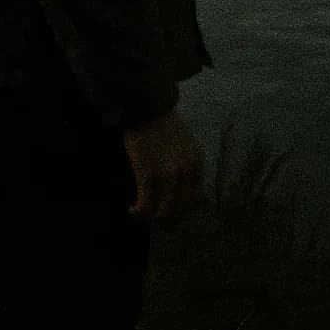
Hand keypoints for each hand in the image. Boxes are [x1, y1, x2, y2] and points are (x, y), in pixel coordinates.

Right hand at [123, 108, 204, 224]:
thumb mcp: (184, 141)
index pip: (195, 196)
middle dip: (169, 218)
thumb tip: (178, 180)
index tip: (172, 212)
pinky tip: (133, 211)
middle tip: (156, 222)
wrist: (147, 108)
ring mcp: (169, 175)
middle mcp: (188, 171)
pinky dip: (140, 212)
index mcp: (197, 161)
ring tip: (143, 218)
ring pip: (165, 210)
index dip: (182, 209)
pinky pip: (147, 204)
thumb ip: (185, 159)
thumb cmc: (162, 121)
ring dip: (153, 218)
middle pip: (181, 207)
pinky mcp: (149, 175)